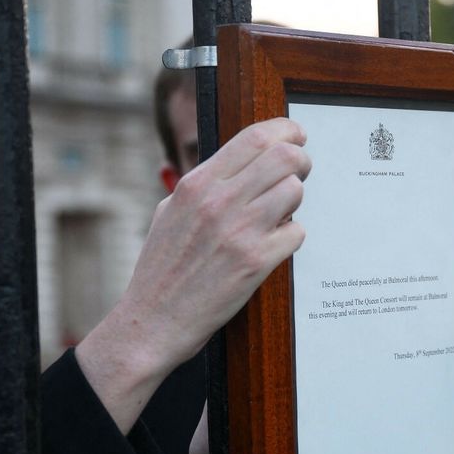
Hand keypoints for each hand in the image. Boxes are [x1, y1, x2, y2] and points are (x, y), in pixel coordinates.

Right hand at [77, 118, 310, 431]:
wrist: (152, 321)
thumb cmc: (160, 269)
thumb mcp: (170, 212)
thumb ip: (203, 185)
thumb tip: (239, 165)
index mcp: (196, 184)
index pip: (254, 138)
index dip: (284, 131)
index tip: (296, 137)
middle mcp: (219, 202)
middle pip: (285, 157)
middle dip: (301, 161)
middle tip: (301, 172)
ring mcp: (239, 232)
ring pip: (295, 191)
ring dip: (294, 202)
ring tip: (280, 214)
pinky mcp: (256, 263)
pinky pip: (296, 233)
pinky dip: (290, 238)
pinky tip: (273, 247)